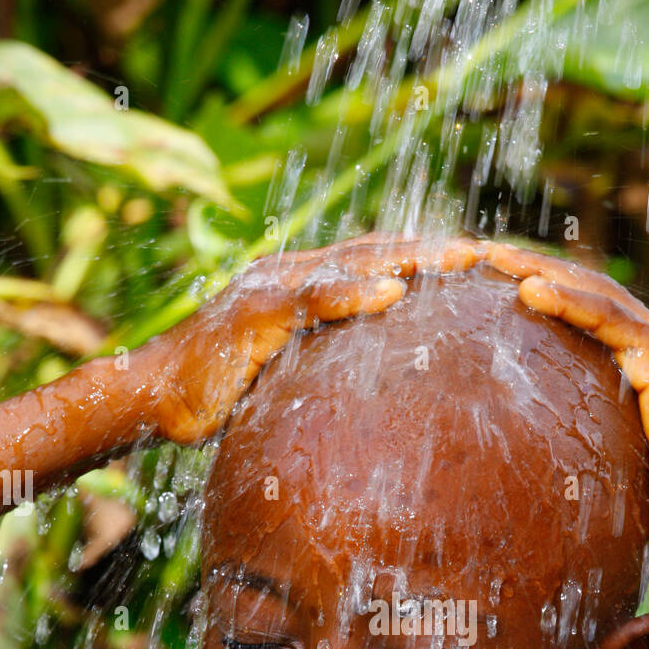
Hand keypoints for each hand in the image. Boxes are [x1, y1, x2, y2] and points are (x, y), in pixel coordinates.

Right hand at [152, 233, 483, 444]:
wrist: (157, 398)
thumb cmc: (224, 395)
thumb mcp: (291, 380)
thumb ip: (330, 369)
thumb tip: (378, 393)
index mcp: (307, 287)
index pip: (379, 263)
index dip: (428, 260)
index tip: (482, 265)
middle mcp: (293, 274)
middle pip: (378, 253)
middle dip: (436, 250)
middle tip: (492, 253)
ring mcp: (272, 288)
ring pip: (352, 263)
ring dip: (410, 259)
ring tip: (460, 259)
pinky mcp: (252, 313)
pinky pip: (309, 299)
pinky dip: (351, 292)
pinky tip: (391, 292)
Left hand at [481, 241, 648, 538]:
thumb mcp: (620, 463)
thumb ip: (588, 450)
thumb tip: (540, 480)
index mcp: (637, 360)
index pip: (578, 311)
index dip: (536, 289)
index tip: (485, 280)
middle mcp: (648, 339)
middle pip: (578, 287)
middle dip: (525, 265)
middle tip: (472, 253)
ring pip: (589, 290)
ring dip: (535, 268)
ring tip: (488, 255)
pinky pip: (608, 320)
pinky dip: (568, 300)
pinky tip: (528, 289)